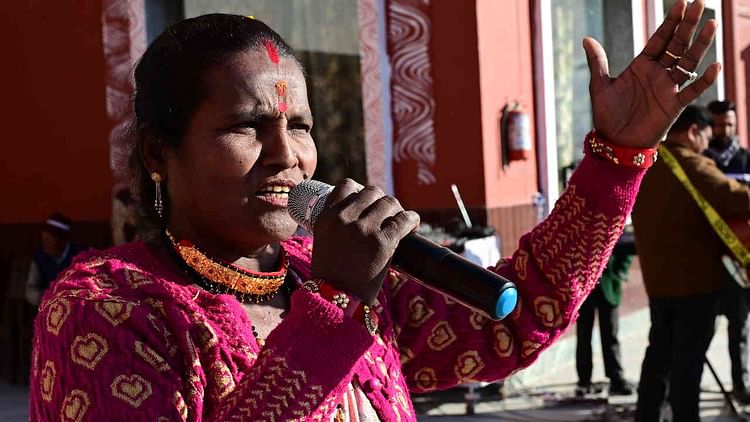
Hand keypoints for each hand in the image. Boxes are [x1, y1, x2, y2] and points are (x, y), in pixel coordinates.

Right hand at [310, 179, 419, 303]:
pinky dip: (412, 219)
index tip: (368, 203)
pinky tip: (413, 225)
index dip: (361, 191)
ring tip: (399, 221)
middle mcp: (344, 218)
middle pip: (371, 192)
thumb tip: (360, 217)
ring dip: (396, 210)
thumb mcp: (324, 243)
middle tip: (387, 215)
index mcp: (326, 217)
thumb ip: (337, 227)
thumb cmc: (331, 278)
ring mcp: (364, 229)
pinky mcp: (383, 242)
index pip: (347, 186)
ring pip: (389, 202)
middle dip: (381, 201)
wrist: (335, 302)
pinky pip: (404, 219)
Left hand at [584, 0, 719, 147]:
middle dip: (688, 25)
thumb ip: (597, 61)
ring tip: (711, 25)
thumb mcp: (600, 86)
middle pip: (677, 44)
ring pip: (689, 62)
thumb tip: (586, 38)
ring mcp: (668, 88)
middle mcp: (658, 74)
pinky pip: (693, 91)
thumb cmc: (607, 115)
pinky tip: (714, 66)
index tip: (681, 3)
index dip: (670, 22)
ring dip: (700, 45)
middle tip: (700, 4)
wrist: (614, 142)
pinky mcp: (674, 106)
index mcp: (642, 66)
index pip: (660, 39)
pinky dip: (705, 80)